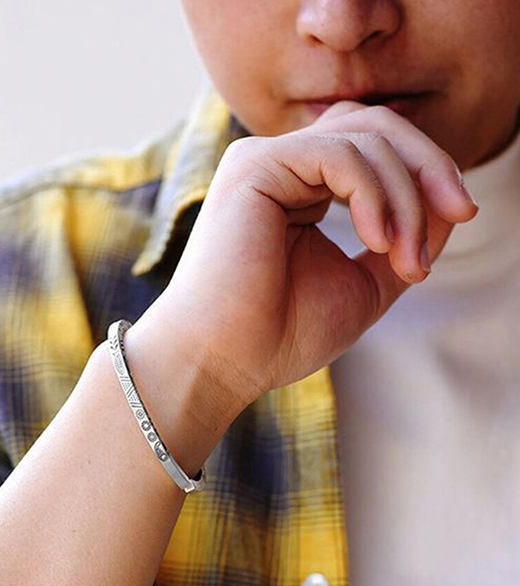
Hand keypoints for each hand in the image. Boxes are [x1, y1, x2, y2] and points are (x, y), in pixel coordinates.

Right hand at [138, 102, 477, 416]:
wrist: (222, 362)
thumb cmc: (280, 334)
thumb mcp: (365, 283)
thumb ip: (405, 240)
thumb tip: (449, 204)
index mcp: (298, 190)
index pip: (374, 148)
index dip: (426, 172)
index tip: (460, 216)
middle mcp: (279, 167)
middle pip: (375, 125)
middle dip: (429, 165)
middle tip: (461, 212)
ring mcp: (263, 162)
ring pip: (365, 137)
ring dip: (405, 197)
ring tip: (405, 259)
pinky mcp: (254, 166)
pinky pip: (339, 154)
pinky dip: (373, 194)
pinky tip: (376, 242)